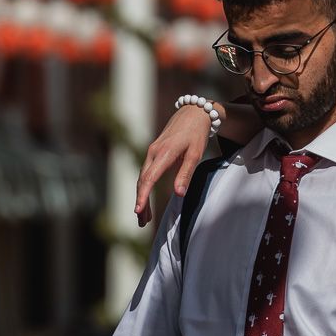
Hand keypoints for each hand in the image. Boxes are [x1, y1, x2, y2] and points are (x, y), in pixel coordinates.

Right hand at [135, 105, 213, 225]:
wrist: (193, 113)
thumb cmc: (196, 134)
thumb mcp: (196, 153)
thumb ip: (186, 173)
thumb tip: (178, 194)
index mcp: (164, 153)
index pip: (149, 178)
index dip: (143, 195)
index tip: (138, 210)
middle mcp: (153, 152)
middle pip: (142, 181)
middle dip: (141, 202)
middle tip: (142, 222)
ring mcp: (151, 151)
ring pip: (143, 178)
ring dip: (142, 197)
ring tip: (144, 217)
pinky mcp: (153, 152)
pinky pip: (146, 172)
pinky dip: (145, 187)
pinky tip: (146, 200)